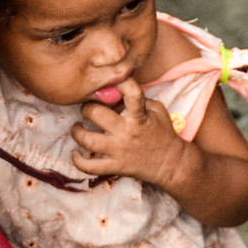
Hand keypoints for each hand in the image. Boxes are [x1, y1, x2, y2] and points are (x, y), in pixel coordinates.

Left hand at [69, 80, 192, 188]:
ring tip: (78, 128)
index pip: (131, 93)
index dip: (121, 82)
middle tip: (87, 108)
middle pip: (95, 114)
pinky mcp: (115, 167)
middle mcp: (126, 132)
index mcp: (139, 117)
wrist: (171, 164)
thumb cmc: (163, 134)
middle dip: (87, 107)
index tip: (112, 80)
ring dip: (77, 132)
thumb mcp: (157, 110)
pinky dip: (78, 161)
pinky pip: (90, 167)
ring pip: (87, 140)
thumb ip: (138, 99)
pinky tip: (76, 153)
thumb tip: (115, 91)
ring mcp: (119, 151)